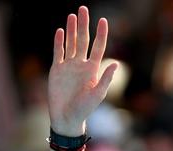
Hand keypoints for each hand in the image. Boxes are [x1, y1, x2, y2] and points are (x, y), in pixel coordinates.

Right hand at [49, 6, 117, 135]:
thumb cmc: (85, 108)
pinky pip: (58, 52)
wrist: (67, 117)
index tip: (103, 20)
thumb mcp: (98, 94)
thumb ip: (106, 79)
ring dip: (71, 30)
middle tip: (84, 9)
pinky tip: (60, 31)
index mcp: (93, 69)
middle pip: (83, 40)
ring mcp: (68, 66)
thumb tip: (115, 63)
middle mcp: (81, 64)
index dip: (101, 34)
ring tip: (73, 15)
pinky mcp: (56, 69)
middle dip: (84, 25)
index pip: (98, 47)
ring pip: (70, 43)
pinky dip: (59, 42)